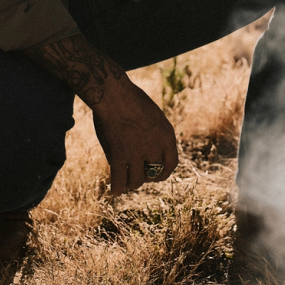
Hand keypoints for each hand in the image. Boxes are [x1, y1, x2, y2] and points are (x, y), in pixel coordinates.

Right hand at [92, 76, 178, 195]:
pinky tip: (114, 192)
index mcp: (167, 135)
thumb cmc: (130, 99)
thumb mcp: (152, 115)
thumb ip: (154, 134)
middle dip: (147, 177)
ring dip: (131, 182)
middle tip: (138, 175)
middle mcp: (155, 147)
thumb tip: (151, 151)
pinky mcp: (119, 156)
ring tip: (126, 182)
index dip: (164, 172)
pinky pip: (119, 179)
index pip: (172, 164)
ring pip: (136, 181)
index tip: (156, 173)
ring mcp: (137, 153)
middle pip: (154, 174)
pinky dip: (117, 188)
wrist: (113, 93)